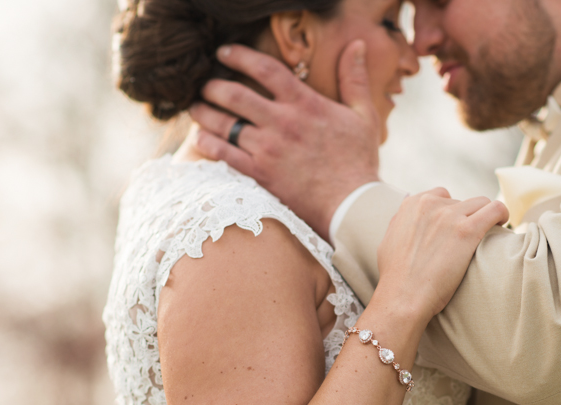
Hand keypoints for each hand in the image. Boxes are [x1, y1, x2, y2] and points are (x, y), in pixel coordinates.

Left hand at [188, 41, 381, 240]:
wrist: (352, 204)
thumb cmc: (359, 161)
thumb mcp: (364, 115)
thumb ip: (355, 78)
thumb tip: (357, 44)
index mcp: (305, 104)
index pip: (265, 68)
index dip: (240, 56)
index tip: (224, 53)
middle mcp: (282, 123)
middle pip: (234, 94)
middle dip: (213, 87)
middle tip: (205, 86)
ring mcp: (268, 150)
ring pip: (225, 124)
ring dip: (204, 113)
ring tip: (196, 109)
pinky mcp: (260, 175)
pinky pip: (225, 155)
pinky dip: (208, 145)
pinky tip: (200, 139)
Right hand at [373, 190, 509, 323]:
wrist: (402, 297)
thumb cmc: (395, 280)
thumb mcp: (388, 242)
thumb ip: (401, 226)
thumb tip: (409, 225)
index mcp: (411, 205)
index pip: (441, 196)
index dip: (451, 213)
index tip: (456, 229)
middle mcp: (430, 204)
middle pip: (461, 202)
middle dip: (466, 219)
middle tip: (468, 242)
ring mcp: (449, 215)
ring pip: (480, 203)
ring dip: (484, 218)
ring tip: (487, 235)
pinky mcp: (467, 230)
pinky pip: (495, 209)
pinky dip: (502, 214)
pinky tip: (502, 225)